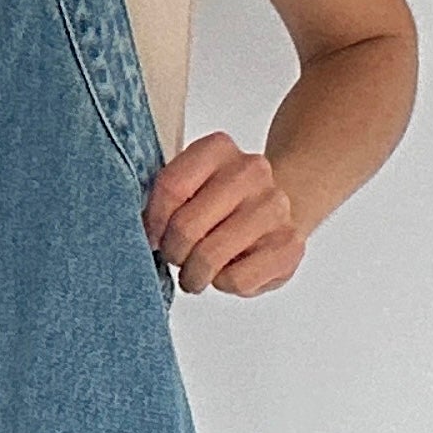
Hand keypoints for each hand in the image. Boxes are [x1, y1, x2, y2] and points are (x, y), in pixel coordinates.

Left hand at [142, 132, 305, 296]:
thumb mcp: (189, 186)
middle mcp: (251, 171)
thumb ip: (164, 199)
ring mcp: (274, 207)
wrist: (275, 211)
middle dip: (173, 252)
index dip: (153, 223)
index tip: (155, 236)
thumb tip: (144, 235)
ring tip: (196, 273)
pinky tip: (229, 270)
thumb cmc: (220, 204)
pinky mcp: (289, 245)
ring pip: (210, 256)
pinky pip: (236, 280)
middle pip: (186, 226)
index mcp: (219, 149)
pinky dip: (224, 284)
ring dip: (194, 275)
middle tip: (177, 257)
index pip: (171, 187)